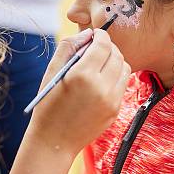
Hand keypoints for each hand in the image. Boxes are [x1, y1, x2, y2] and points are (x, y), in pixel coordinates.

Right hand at [28, 28, 129, 155]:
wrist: (54, 140)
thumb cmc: (48, 104)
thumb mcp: (52, 71)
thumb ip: (69, 47)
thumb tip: (88, 33)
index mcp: (82, 75)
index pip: (103, 44)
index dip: (101, 35)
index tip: (95, 35)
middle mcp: (101, 86)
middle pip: (117, 54)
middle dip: (108, 47)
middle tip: (97, 48)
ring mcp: (111, 100)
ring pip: (124, 68)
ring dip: (115, 61)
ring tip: (100, 64)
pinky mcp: (116, 110)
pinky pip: (123, 85)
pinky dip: (115, 77)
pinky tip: (101, 81)